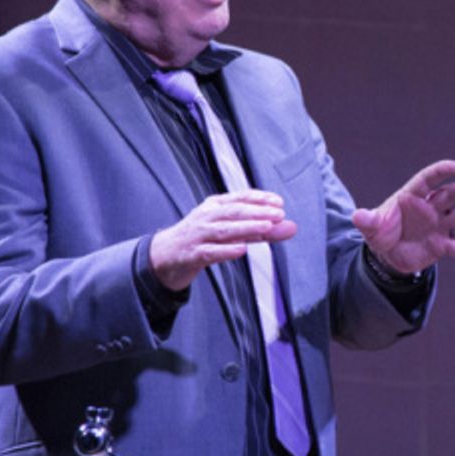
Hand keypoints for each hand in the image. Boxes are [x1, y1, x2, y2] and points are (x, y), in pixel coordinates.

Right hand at [149, 189, 297, 290]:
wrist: (163, 257)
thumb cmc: (201, 239)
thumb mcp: (229, 231)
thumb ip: (261, 230)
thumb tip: (291, 227)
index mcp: (215, 206)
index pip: (240, 198)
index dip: (260, 198)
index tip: (279, 202)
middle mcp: (206, 217)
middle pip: (233, 212)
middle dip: (258, 212)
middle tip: (279, 214)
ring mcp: (198, 236)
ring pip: (224, 230)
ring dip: (247, 228)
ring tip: (266, 227)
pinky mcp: (192, 255)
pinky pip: (210, 252)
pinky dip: (226, 250)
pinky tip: (241, 249)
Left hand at [351, 159, 454, 273]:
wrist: (388, 254)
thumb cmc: (381, 232)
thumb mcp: (371, 227)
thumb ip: (367, 220)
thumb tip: (357, 215)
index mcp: (411, 196)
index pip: (426, 180)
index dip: (439, 172)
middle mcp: (429, 208)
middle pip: (448, 195)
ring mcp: (438, 225)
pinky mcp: (441, 245)